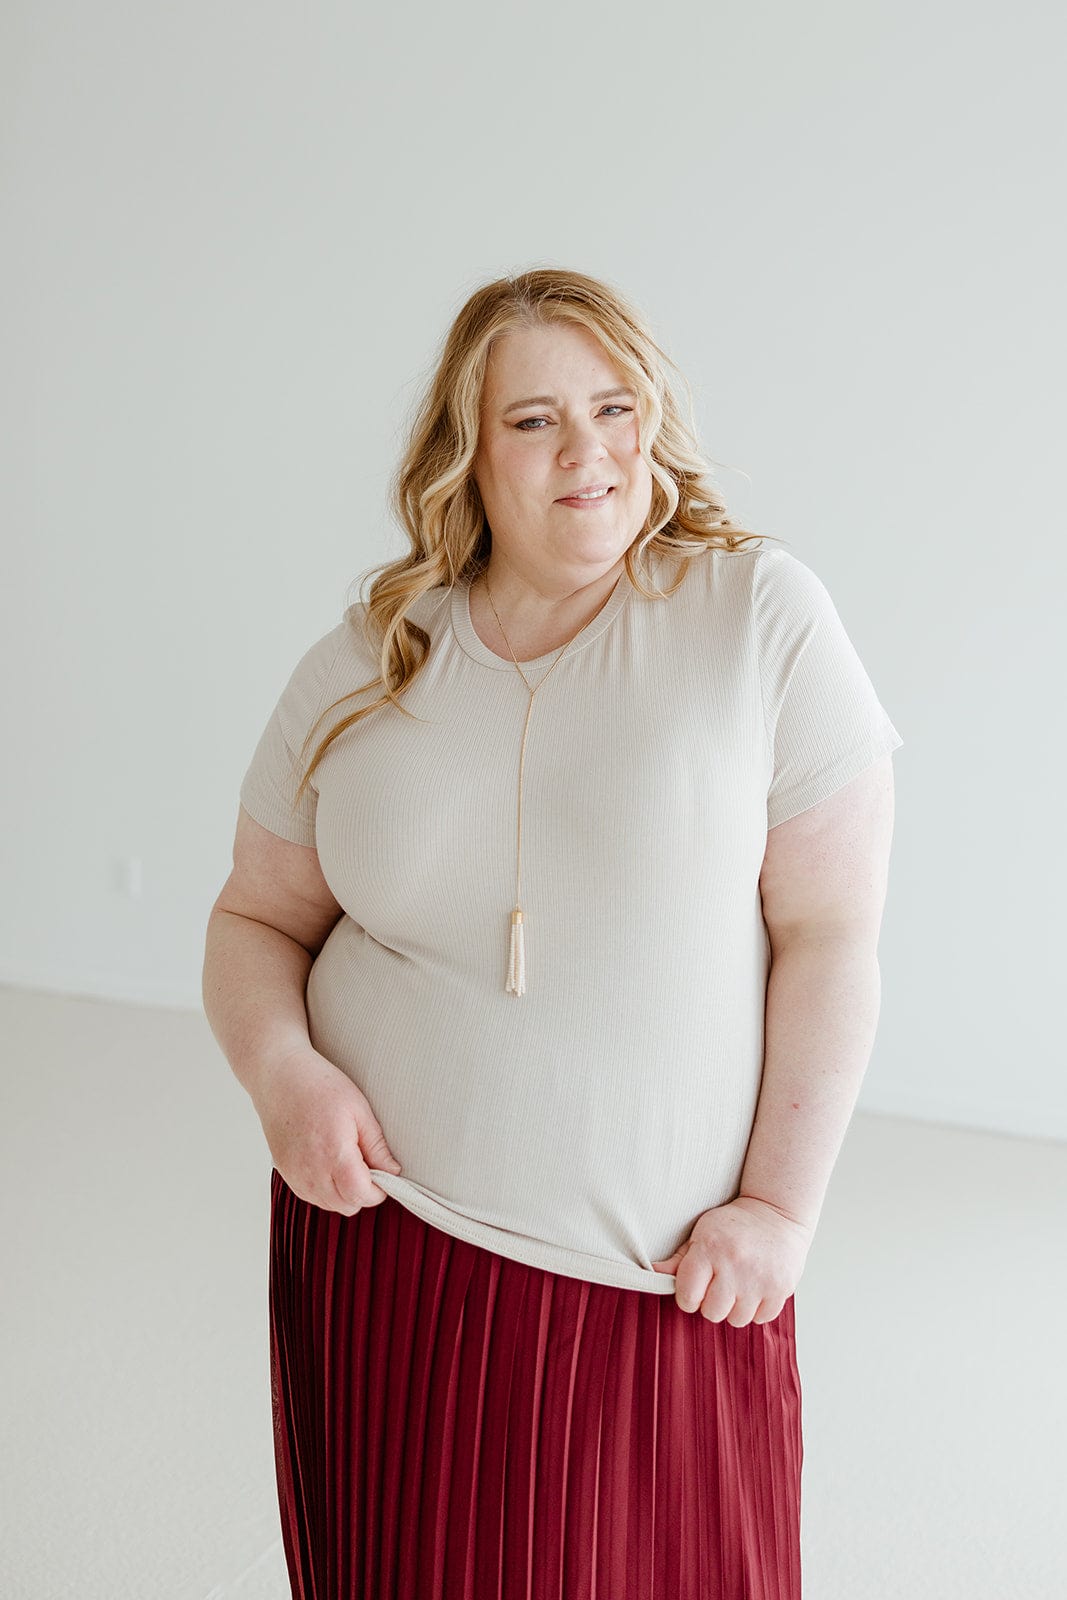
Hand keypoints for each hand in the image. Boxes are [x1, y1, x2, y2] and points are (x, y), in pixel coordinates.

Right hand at [253, 1044, 403, 1215]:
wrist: (279, 1076)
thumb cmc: (319, 1085)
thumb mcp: (359, 1109)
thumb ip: (377, 1146)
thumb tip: (393, 1171)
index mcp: (334, 1155)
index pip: (361, 1196)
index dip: (379, 1190)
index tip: (385, 1176)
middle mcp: (311, 1171)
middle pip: (346, 1206)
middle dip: (362, 1192)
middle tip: (367, 1164)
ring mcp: (295, 1174)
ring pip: (328, 1204)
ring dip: (343, 1192)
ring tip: (347, 1160)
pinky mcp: (284, 1172)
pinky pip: (310, 1195)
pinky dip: (324, 1189)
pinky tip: (328, 1163)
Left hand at [650, 1196, 812, 1326]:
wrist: (776, 1213)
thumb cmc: (734, 1225)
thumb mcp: (702, 1233)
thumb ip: (679, 1258)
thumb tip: (652, 1273)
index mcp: (709, 1249)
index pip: (687, 1297)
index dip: (688, 1297)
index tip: (695, 1289)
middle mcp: (734, 1265)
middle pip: (712, 1313)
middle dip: (712, 1303)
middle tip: (719, 1286)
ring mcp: (759, 1278)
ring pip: (736, 1319)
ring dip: (735, 1308)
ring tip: (738, 1287)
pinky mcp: (781, 1288)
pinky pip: (761, 1319)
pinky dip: (757, 1310)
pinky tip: (756, 1289)